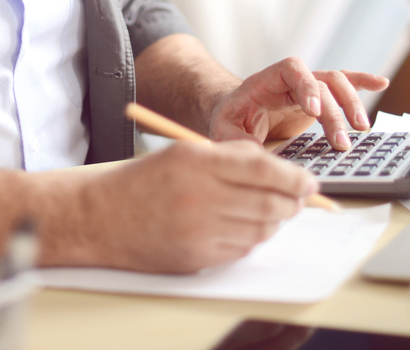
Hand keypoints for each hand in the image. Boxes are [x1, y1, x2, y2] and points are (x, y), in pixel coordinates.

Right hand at [74, 139, 317, 272]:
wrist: (100, 217)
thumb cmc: (144, 181)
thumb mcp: (185, 153)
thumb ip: (232, 157)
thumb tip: (281, 170)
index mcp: (198, 161)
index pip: (264, 169)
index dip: (294, 178)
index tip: (309, 182)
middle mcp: (200, 195)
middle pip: (269, 202)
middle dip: (292, 202)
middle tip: (299, 199)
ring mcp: (198, 230)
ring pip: (260, 229)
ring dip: (274, 221)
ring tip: (272, 212)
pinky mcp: (196, 257)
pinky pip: (242, 249)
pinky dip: (252, 238)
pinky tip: (245, 227)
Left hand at [208, 57, 388, 150]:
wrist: (234, 113)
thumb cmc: (229, 119)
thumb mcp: (224, 130)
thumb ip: (237, 141)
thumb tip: (256, 156)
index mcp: (266, 81)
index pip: (291, 70)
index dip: (306, 86)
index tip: (312, 111)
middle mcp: (291, 80)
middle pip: (321, 83)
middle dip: (334, 112)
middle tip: (341, 143)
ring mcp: (307, 89)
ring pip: (337, 84)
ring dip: (352, 103)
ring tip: (361, 129)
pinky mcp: (319, 100)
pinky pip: (343, 85)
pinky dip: (362, 82)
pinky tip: (382, 83)